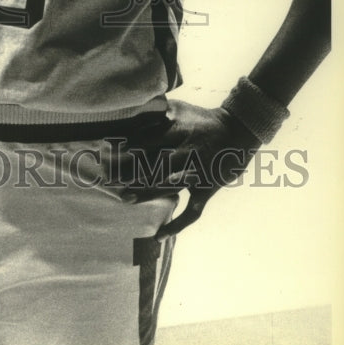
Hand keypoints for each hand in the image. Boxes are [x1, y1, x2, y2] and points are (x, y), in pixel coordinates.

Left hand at [116, 99, 260, 241]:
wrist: (238, 131)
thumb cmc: (202, 119)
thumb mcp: (178, 109)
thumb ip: (155, 110)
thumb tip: (131, 108)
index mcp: (175, 132)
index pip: (144, 141)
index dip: (125, 148)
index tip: (105, 153)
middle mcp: (184, 153)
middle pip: (152, 164)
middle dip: (130, 172)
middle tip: (108, 179)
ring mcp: (196, 174)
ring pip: (168, 187)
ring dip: (146, 193)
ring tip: (125, 198)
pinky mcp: (206, 190)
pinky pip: (192, 212)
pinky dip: (177, 225)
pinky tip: (159, 236)